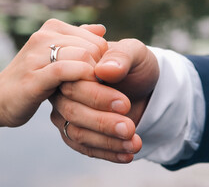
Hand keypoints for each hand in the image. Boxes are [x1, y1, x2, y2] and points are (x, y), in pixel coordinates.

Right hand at [0, 19, 106, 126]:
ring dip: (94, 79)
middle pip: (92, 47)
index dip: (104, 61)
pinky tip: (82, 95)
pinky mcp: (32, 76)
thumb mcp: (55, 57)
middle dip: (102, 71)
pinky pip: (65, 71)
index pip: (96, 39)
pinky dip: (80, 81)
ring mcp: (36, 55)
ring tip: (93, 94)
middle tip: (99, 89)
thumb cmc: (33, 79)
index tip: (100, 80)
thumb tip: (101, 28)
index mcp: (52, 28)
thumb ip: (78, 41)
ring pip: (82, 56)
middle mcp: (44, 36)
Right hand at [50, 38, 158, 162]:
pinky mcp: (75, 132)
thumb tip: (104, 70)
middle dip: (102, 122)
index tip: (124, 104)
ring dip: (107, 141)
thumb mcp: (135, 54)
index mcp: (73, 68)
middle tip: (129, 128)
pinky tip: (127, 155)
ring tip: (135, 143)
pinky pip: (84, 148)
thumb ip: (120, 57)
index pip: (73, 85)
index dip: (96, 97)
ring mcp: (67, 113)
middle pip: (72, 111)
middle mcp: (64, 91)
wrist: (145, 88)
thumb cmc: (136, 67)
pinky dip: (107, 153)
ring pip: (77, 132)